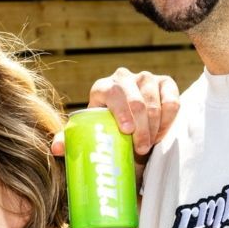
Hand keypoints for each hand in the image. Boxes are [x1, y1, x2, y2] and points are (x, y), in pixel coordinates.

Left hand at [51, 68, 180, 157]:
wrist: (128, 123)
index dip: (122, 112)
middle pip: (136, 101)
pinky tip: (161, 132)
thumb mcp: (87, 132)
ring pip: (154, 102)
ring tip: (150, 144)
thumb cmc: (104, 128)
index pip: (113, 95)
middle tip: (141, 148)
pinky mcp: (166, 83)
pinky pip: (172, 100)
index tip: (126, 132)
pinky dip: (168, 119)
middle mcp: (123, 78)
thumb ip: (70, 139)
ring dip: (154, 126)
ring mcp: (146, 78)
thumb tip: (56, 149)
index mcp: (102, 87)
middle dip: (140, 127)